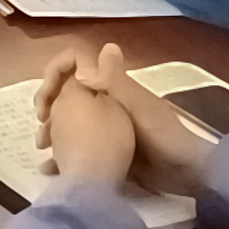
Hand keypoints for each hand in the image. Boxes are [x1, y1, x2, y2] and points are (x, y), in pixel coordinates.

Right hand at [46, 42, 219, 195]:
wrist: (186, 173)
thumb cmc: (164, 136)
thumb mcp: (140, 107)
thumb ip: (118, 82)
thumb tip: (96, 54)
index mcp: (113, 89)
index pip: (76, 71)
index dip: (55, 78)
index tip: (47, 101)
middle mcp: (106, 106)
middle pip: (66, 98)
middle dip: (49, 111)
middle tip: (42, 132)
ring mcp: (105, 131)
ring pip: (68, 125)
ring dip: (52, 135)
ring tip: (44, 152)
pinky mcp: (106, 154)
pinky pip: (77, 151)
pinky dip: (63, 158)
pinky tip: (52, 170)